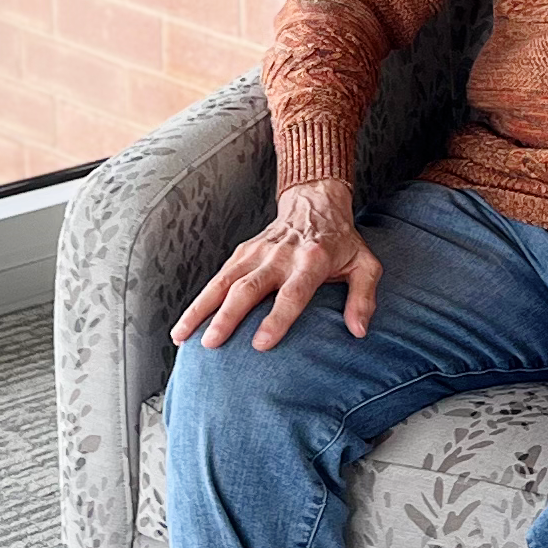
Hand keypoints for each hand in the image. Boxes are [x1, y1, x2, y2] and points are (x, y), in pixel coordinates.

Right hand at [172, 180, 383, 351]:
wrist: (315, 202)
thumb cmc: (342, 243)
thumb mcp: (365, 265)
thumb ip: (364, 297)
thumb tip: (359, 331)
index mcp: (312, 259)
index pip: (292, 293)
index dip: (277, 319)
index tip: (260, 344)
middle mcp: (280, 255)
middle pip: (249, 288)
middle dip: (228, 316)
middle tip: (211, 344)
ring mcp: (256, 252)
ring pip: (223, 282)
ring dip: (201, 309)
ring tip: (182, 336)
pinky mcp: (241, 252)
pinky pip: (217, 279)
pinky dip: (198, 302)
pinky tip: (184, 327)